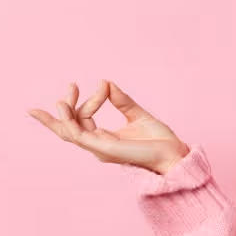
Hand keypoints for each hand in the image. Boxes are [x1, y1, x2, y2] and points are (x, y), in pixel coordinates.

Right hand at [28, 80, 189, 174]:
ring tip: (62, 98)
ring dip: (64, 114)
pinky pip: (79, 135)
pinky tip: (65, 107)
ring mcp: (99, 148)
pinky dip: (70, 121)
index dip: (90, 100)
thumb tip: (107, 83)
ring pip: (70, 132)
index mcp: (105, 138)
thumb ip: (122, 101)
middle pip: (68, 129)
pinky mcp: (104, 149)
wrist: (173, 153)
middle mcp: (98, 145)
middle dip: (62, 110)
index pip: (84, 119)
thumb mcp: (138, 115)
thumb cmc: (159, 140)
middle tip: (70, 86)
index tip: (104, 84)